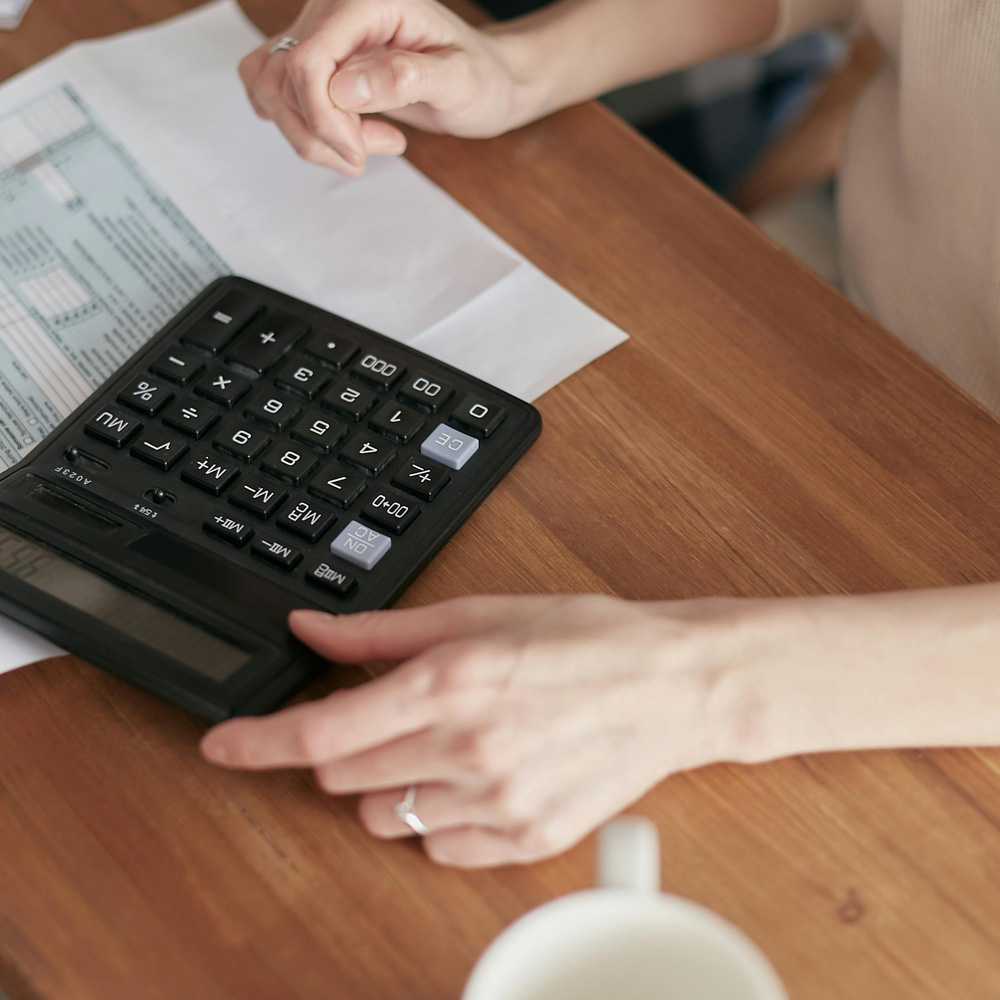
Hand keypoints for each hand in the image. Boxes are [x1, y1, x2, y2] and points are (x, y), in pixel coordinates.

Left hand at [200, 594, 746, 866]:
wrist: (671, 687)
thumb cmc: (585, 640)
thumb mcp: (479, 613)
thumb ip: (381, 631)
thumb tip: (311, 631)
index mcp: (448, 683)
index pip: (320, 732)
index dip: (256, 742)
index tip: (222, 745)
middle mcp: (465, 749)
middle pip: (341, 777)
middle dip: (342, 747)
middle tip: (388, 714)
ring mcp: (496, 804)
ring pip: (385, 817)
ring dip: (390, 783)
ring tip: (442, 745)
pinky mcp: (523, 841)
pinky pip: (440, 847)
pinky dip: (441, 815)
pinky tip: (480, 776)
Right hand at [238, 0, 531, 176]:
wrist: (485, 80)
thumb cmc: (480, 78)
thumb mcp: (459, 81)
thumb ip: (405, 78)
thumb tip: (346, 88)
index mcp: (366, 2)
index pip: (307, 61)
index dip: (324, 119)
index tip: (359, 153)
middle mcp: (334, 8)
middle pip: (281, 79)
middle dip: (320, 133)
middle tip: (369, 152)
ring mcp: (320, 33)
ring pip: (270, 88)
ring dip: (309, 135)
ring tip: (364, 146)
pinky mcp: (316, 59)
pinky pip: (273, 91)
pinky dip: (302, 126)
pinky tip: (348, 134)